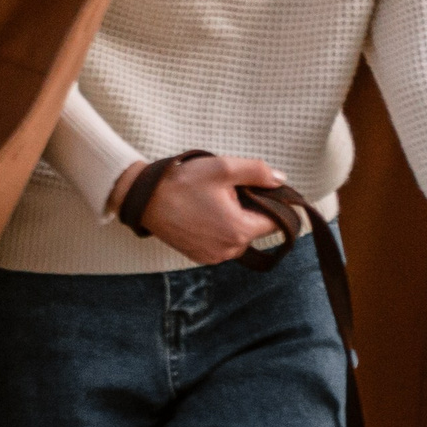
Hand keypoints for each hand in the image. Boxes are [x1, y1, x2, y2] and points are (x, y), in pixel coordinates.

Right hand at [108, 155, 283, 262]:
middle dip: (250, 211)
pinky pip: (223, 244)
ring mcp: (215, 257)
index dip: (273, 204)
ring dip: (234, 221)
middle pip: (257, 230)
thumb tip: (281, 180)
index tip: (261, 189)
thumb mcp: (222, 168)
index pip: (276, 222)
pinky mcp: (202, 258)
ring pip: (239, 237)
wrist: (145, 199)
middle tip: (229, 191)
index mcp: (239, 230)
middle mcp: (230, 250)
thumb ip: (257, 172)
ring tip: (213, 202)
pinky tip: (204, 215)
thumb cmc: (183, 182)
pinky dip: (220, 230)